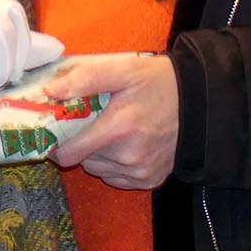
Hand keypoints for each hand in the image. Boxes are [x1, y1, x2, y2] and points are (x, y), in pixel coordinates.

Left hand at [46, 53, 177, 189]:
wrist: (199, 105)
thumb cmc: (158, 83)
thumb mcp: (123, 70)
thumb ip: (85, 79)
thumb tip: (51, 91)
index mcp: (118, 130)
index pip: (68, 153)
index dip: (55, 142)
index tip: (54, 129)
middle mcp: (128, 158)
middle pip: (81, 159)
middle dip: (79, 141)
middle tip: (89, 121)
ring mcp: (140, 172)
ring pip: (97, 169)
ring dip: (96, 153)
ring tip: (111, 130)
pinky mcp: (149, 180)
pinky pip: (116, 177)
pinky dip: (113, 164)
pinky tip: (125, 144)